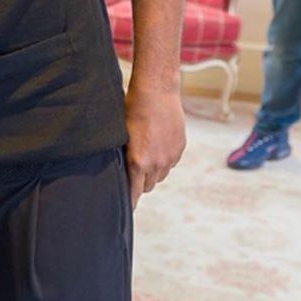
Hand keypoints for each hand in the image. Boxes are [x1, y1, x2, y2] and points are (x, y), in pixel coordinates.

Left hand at [124, 85, 185, 207]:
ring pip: (161, 176)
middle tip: (133, 176)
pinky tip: (156, 148)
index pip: (134, 192)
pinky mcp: (180, 148)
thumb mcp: (121, 136)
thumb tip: (120, 171)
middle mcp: (156, 164)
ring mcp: (170, 157)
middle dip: (140, 184)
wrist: (156, 93)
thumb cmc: (131, 110)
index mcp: (137, 162)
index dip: (131, 201)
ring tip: (145, 159)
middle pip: (148, 186)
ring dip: (153, 173)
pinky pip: (171, 164)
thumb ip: (124, 157)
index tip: (127, 207)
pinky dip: (164, 161)